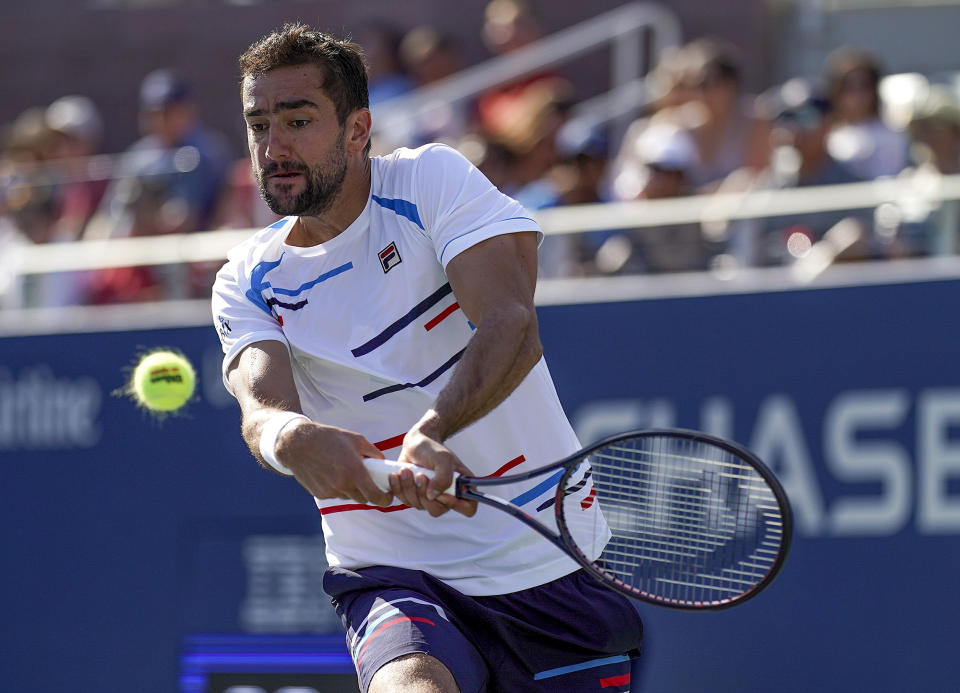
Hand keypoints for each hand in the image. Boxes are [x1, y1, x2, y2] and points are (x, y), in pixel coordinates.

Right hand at [276, 420, 392, 506]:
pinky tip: (333, 473)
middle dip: (369, 492)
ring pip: (349, 496)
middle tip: (368, 481)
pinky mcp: (319, 494)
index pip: (375, 496)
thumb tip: (383, 462)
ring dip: (353, 489)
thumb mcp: (355, 439)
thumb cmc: (328, 438)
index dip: (385, 499)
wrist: (297, 444)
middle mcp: (342, 484)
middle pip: (363, 499)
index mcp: (353, 471)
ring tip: (346, 472)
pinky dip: (339, 488)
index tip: (389, 496)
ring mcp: (329, 491)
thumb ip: (373, 452)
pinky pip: (336, 495)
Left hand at [392, 425, 477, 517]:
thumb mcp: (442, 458)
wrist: (415, 444)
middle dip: (424, 493)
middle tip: (420, 475)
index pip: (468, 508)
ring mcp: (429, 497)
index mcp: (460, 486)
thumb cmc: (432, 448)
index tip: (442, 494)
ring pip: (418, 505)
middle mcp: (446, 495)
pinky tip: (397, 475)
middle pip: (436, 510)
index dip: (456, 505)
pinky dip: (398, 487)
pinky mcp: (413, 496)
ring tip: (407, 470)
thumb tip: (433, 496)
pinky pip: (404, 500)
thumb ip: (443, 477)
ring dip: (409, 487)